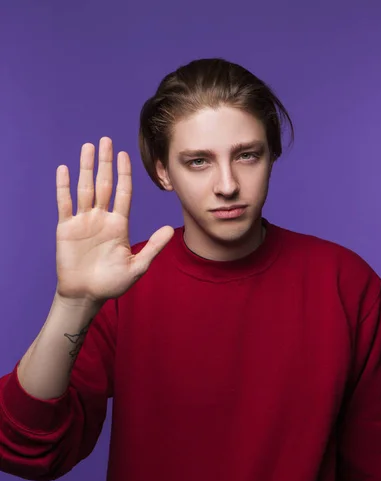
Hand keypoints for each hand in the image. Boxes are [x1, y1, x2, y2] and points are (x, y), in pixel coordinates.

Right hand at [55, 137, 173, 303]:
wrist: (86, 295)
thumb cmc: (112, 284)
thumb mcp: (137, 266)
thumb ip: (153, 247)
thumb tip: (172, 229)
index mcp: (119, 224)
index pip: (123, 193)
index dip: (124, 173)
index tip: (125, 154)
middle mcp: (101, 218)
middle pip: (104, 184)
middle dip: (105, 162)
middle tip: (106, 140)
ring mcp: (83, 221)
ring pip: (85, 188)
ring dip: (85, 168)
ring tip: (88, 147)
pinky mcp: (66, 228)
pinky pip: (65, 203)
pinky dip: (64, 187)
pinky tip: (65, 170)